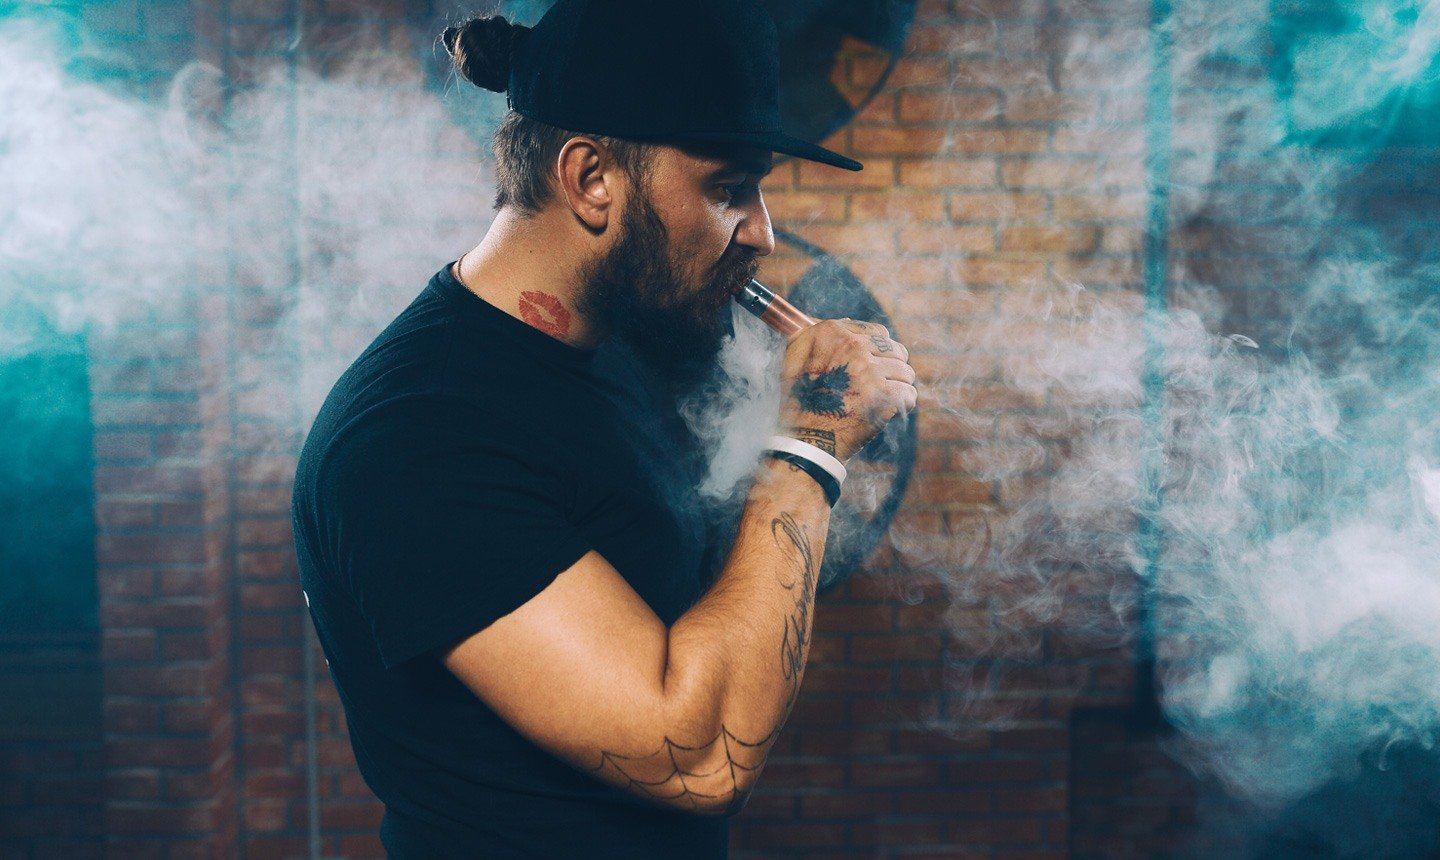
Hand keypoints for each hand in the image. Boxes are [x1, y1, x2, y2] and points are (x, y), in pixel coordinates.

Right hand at [776, 319, 916, 461]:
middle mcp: (853, 346)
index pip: (878, 332)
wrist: (805, 439)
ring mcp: (870, 370)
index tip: (873, 365)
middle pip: (897, 350)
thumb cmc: (799, 401)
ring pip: (906, 372)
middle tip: (876, 387)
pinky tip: (885, 413)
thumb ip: (816, 334)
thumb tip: (845, 322)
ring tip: (878, 401)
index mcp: (831, 332)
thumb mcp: (794, 357)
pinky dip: (901, 406)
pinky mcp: (884, 395)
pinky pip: (910, 394)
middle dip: (891, 369)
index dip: (879, 350)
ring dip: (896, 388)